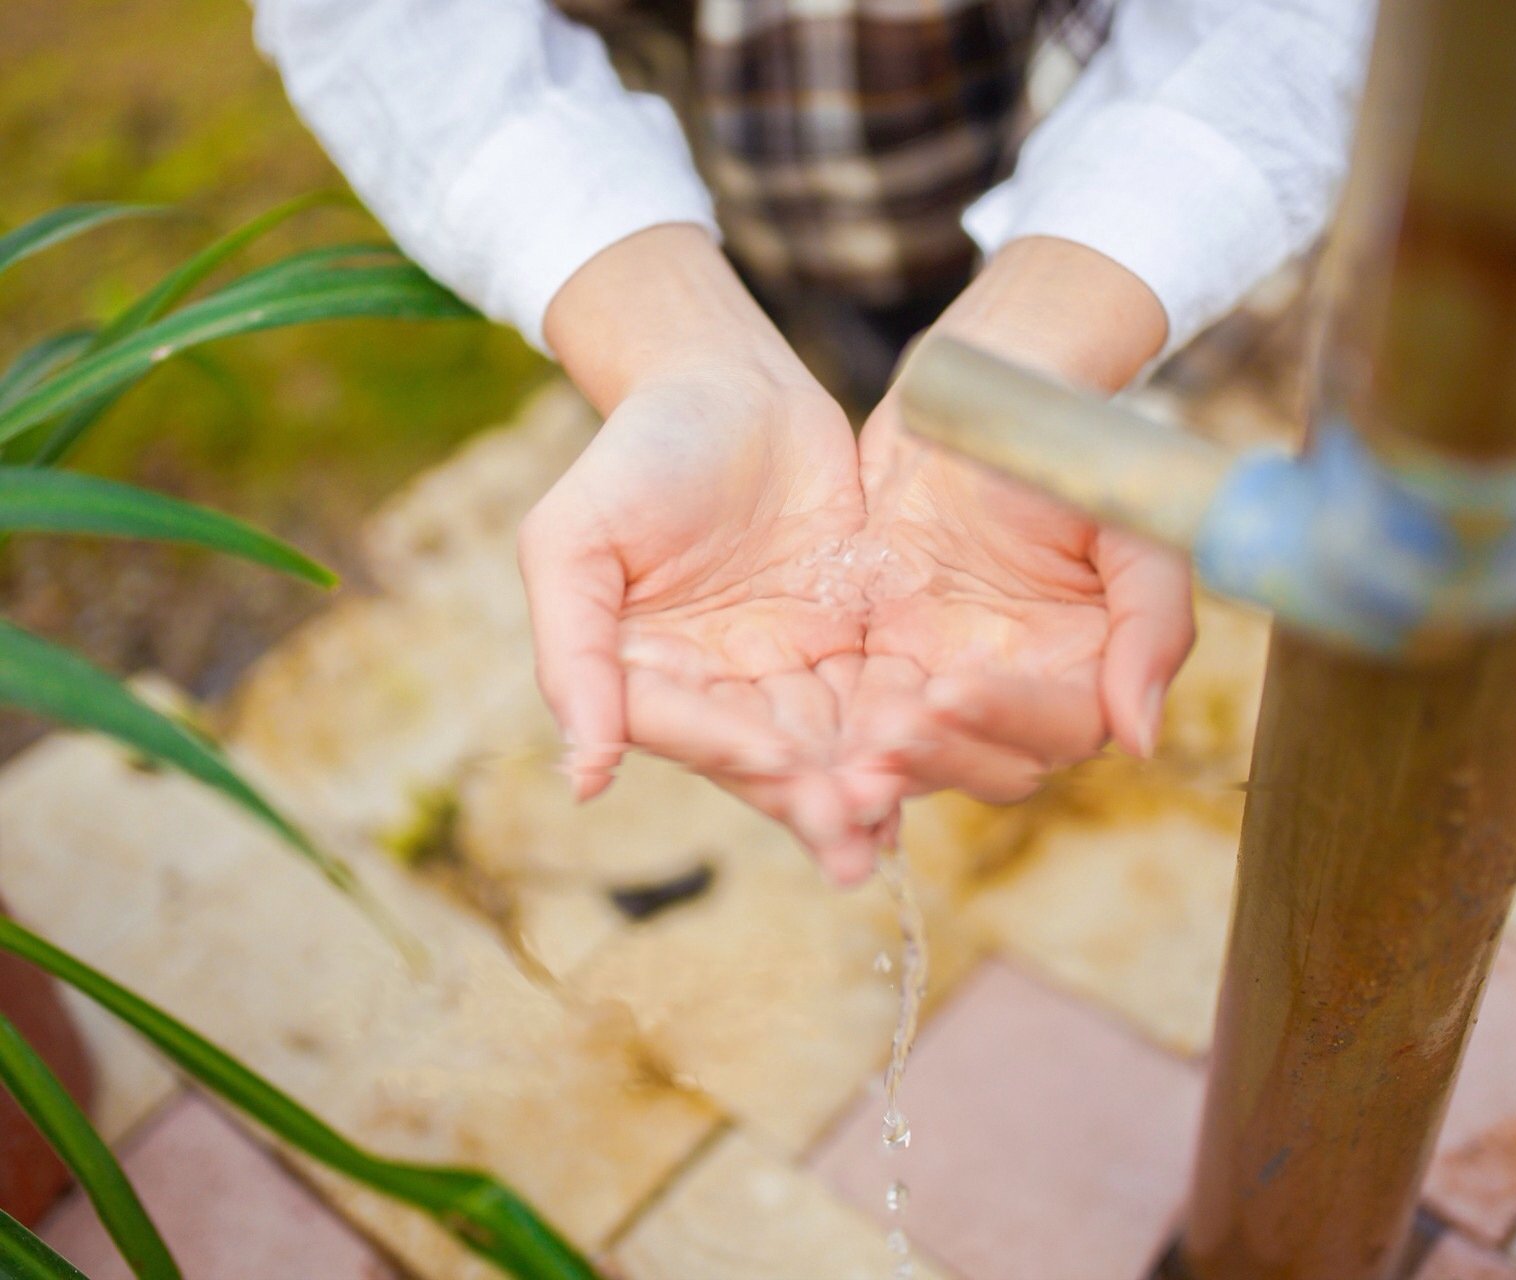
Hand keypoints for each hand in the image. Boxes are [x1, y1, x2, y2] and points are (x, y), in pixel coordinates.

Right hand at [521, 227, 885, 881]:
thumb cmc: (638, 451)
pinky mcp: (850, 642)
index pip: (686, 729)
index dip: (731, 752)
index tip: (782, 772)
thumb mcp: (574, 539)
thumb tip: (582, 776)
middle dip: (807, 799)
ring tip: (889, 829)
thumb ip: (572, 653)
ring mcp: (785, 668)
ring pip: (826, 741)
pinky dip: (903, 734)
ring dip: (858, 785)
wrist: (731, 381)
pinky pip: (878, 696)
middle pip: (761, 756)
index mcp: (643, 673)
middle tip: (851, 841)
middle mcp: (716, 688)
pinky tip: (937, 765)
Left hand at [840, 239, 1196, 806]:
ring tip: (845, 761)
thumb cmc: (1070, 449)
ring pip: (926, 756)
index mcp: (1091, 667)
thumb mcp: (1128, 522)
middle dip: (941, 755)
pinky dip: (843, 744)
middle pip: (992, 764)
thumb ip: (1153, 626)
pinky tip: (807, 750)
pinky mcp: (887, 664)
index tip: (954, 691)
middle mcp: (1025, 691)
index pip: (1063, 729)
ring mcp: (952, 681)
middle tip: (887, 735)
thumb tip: (1141, 740)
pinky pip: (865, 721)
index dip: (1010, 720)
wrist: (984, 397)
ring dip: (889, 767)